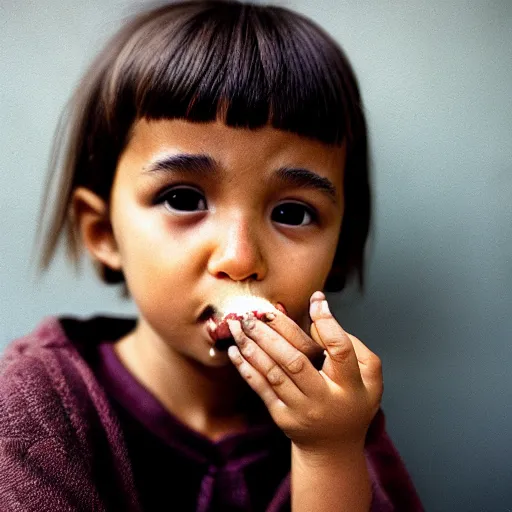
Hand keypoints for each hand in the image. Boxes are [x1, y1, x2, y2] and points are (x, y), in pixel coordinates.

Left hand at [226, 291, 382, 453]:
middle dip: (274, 333)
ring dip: (253, 346)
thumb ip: (356, 347)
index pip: (340, 351)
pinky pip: (261, 388)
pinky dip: (247, 367)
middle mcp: (325, 399)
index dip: (328, 324)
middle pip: (296, 361)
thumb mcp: (370, 380)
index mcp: (350, 386)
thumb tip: (322, 317)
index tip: (315, 300)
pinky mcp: (281, 416)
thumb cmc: (352, 402)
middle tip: (257, 311)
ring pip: (274, 373)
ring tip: (238, 324)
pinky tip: (234, 350)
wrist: (332, 448)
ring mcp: (301, 410)